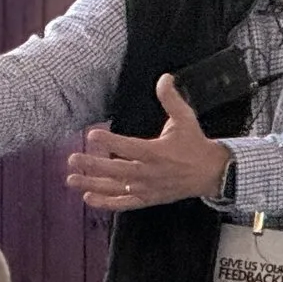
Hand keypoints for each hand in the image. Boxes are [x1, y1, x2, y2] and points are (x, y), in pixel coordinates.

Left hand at [64, 75, 228, 211]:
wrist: (211, 173)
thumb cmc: (195, 145)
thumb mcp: (186, 119)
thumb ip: (171, 99)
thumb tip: (164, 78)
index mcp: (156, 152)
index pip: (128, 147)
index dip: (110, 141)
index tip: (92, 135)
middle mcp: (148, 172)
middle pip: (116, 170)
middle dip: (93, 165)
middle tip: (72, 159)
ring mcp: (146, 187)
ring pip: (115, 188)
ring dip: (92, 184)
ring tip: (71, 179)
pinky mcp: (147, 198)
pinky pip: (123, 203)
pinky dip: (106, 203)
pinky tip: (88, 198)